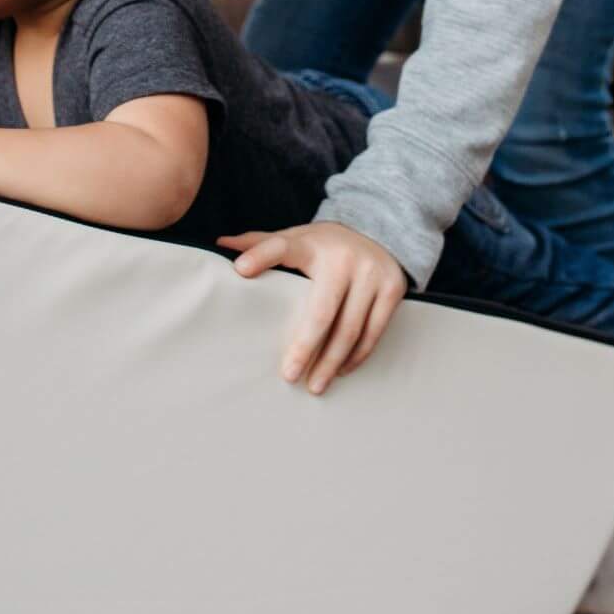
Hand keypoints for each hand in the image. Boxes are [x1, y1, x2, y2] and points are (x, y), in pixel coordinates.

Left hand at [217, 221, 407, 394]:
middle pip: (322, 312)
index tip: (240, 270)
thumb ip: (261, 243)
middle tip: (289, 375)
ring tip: (315, 385)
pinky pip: (373, 331)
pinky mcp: (393, 288)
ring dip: (331, 362)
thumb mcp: (296, 238)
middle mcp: (344, 258)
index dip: (261, 256)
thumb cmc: (325, 244)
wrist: (381, 228)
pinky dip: (357, 355)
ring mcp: (371, 273)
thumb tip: (220, 245)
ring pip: (350, 329)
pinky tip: (342, 369)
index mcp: (312, 244)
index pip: (281, 247)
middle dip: (305, 347)